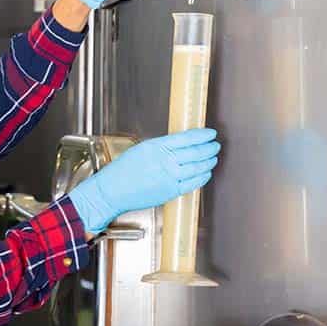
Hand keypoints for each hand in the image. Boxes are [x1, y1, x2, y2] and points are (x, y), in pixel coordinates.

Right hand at [68, 129, 220, 232]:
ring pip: (198, 167)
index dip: (203, 135)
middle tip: (215, 145)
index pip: (188, 138)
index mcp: (156, 147)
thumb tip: (182, 144)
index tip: (210, 133)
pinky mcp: (170, 191)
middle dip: (210, 148)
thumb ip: (161, 146)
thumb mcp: (141, 149)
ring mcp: (169, 177)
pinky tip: (205, 173)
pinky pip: (193, 183)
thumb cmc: (121, 171)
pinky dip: (203, 177)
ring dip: (209, 161)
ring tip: (213, 158)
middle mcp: (164, 161)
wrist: (111, 191)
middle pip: (196, 152)